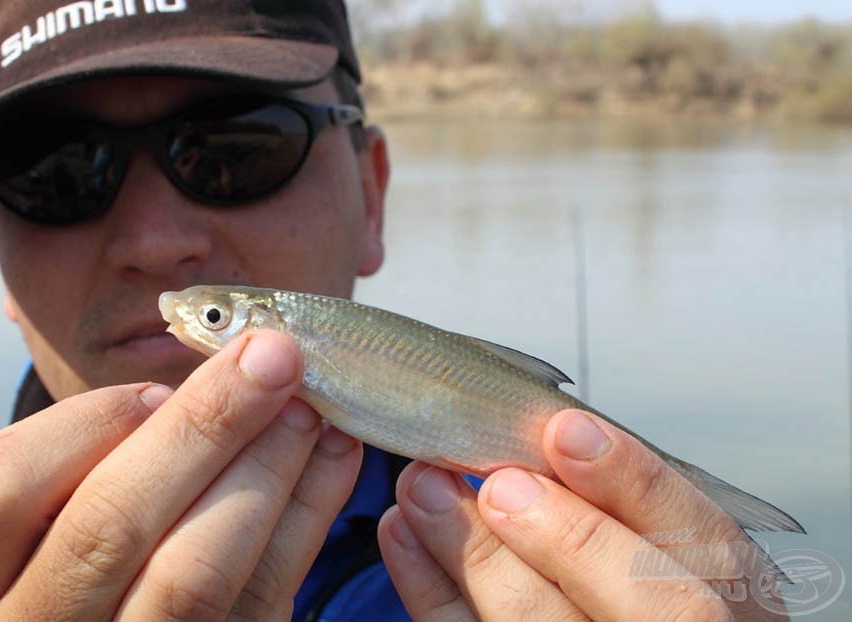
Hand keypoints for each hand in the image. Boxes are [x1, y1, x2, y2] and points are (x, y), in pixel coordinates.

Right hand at [0, 330, 362, 619]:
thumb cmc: (84, 593)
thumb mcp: (52, 541)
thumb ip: (96, 471)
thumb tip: (196, 391)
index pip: (3, 485)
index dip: (90, 421)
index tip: (161, 388)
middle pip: (108, 524)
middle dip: (204, 426)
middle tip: (273, 354)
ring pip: (192, 575)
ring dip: (266, 471)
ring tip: (308, 408)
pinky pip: (264, 602)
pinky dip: (306, 519)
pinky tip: (330, 457)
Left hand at [378, 409, 789, 620]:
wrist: (599, 617)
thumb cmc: (633, 577)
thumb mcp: (652, 533)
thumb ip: (615, 494)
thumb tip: (550, 429)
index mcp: (726, 594)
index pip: (704, 543)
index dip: (633, 483)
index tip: (566, 431)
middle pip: (641, 603)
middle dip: (561, 536)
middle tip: (497, 481)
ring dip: (474, 556)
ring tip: (425, 487)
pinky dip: (429, 588)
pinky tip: (404, 532)